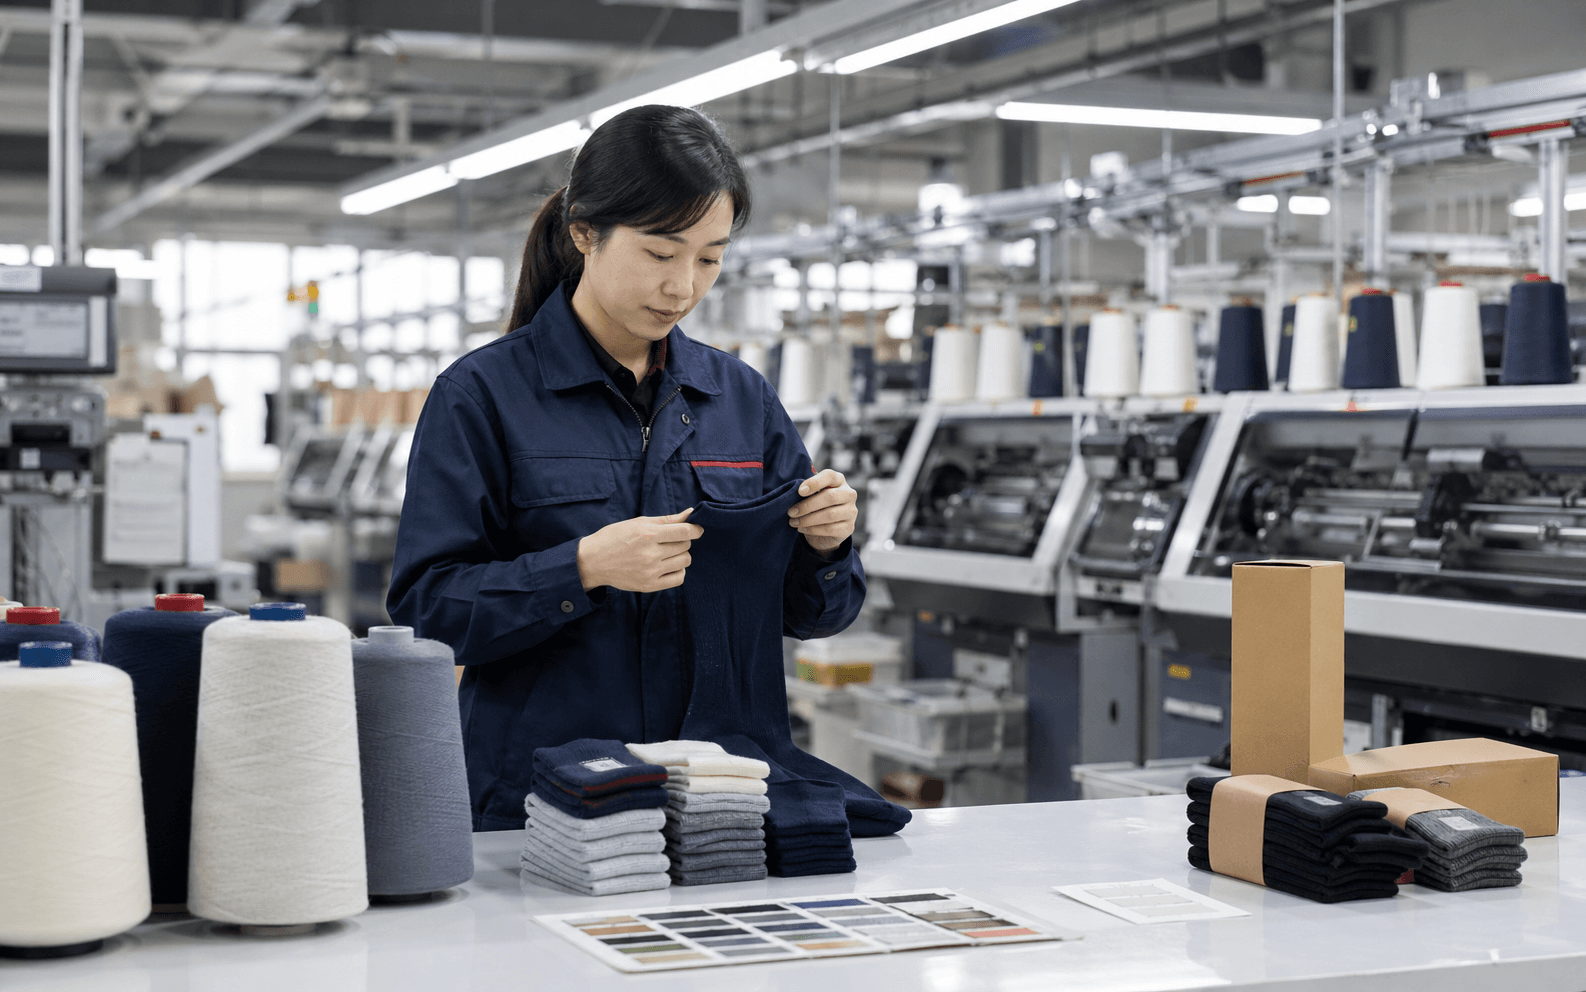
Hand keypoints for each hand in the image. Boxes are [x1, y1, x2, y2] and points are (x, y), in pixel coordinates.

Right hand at [577, 508, 702, 592]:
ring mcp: (650, 572)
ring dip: (681, 555)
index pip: (685, 532)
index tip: (696, 529)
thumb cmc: (615, 538)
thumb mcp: (638, 522)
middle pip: (685, 546)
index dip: (695, 529)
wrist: (593, 561)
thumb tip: (690, 512)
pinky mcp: (649, 586)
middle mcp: (650, 554)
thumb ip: (666, 520)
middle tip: (669, 540)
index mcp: (647, 534)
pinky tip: (668, 565)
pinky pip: (679, 578)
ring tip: (667, 552)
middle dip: (682, 541)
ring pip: (685, 561)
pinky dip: (678, 570)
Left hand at [788, 469, 856, 553]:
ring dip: (808, 519)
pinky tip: (802, 529)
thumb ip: (807, 492)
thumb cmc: (816, 505)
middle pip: (830, 497)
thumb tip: (792, 495)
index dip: (815, 482)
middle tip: (791, 512)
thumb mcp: (812, 494)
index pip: (830, 476)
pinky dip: (813, 530)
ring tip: (793, 522)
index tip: (800, 491)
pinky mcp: (849, 528)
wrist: (825, 529)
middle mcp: (849, 494)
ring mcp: (851, 511)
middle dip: (807, 505)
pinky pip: (830, 529)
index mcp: (839, 480)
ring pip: (830, 515)